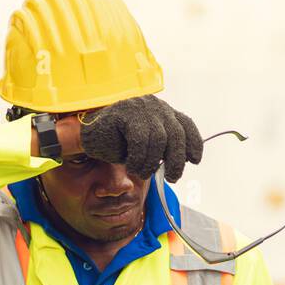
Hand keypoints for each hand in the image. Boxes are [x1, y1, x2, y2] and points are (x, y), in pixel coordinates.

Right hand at [78, 95, 203, 182]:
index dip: (194, 143)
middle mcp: (155, 106)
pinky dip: (139, 158)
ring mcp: (140, 107)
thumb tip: (179, 165)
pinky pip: (141, 139)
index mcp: (163, 113)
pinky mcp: (124, 112)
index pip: (186, 125)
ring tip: (142, 172)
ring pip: (159, 139)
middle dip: (176, 160)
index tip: (194, 160)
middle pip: (177, 134)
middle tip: (172, 177)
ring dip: (151, 162)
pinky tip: (132, 165)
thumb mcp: (148, 149)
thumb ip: (164, 151)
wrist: (90, 138)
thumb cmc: (119, 145)